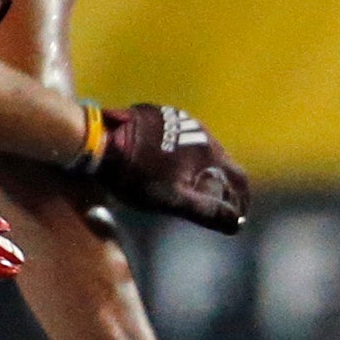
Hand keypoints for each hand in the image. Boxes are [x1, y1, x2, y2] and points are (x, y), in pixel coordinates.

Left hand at [89, 103, 249, 234]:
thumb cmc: (135, 173)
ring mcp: (179, 119)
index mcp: (209, 150)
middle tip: (211, 204)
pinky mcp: (159, 114)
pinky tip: (165, 165)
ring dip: (201, 168)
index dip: (242, 200)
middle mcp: (200, 129)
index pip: (239, 177)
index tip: (237, 215)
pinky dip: (182, 155)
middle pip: (222, 162)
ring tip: (188, 185)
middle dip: (221, 184)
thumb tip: (237, 224)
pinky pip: (180, 137)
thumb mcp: (172, 199)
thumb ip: (206, 211)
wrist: (97, 139)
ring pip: (200, 148)